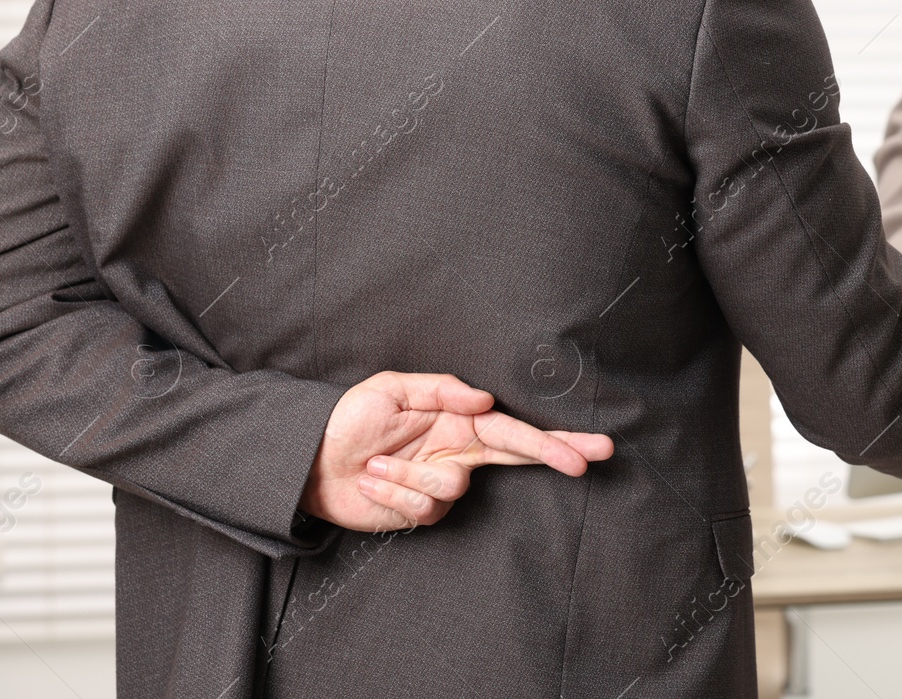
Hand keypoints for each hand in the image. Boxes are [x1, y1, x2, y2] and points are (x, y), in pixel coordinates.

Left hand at [300, 371, 614, 532]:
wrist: (310, 463)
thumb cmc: (348, 420)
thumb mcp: (390, 390)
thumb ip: (441, 389)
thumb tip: (485, 399)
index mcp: (457, 420)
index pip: (513, 430)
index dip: (550, 441)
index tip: (585, 451)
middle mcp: (458, 450)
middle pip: (519, 455)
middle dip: (555, 454)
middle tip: (592, 459)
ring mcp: (443, 483)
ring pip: (452, 487)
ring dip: (406, 476)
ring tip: (374, 466)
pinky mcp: (422, 511)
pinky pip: (422, 508)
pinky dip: (391, 492)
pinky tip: (370, 483)